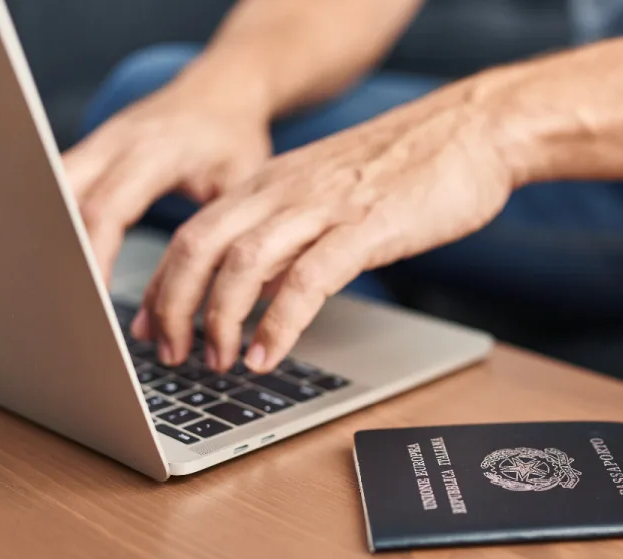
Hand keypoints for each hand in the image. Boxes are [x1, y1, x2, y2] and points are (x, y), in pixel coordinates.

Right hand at [63, 78, 271, 281]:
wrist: (221, 92)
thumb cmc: (233, 138)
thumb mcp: (240, 183)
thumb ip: (219, 229)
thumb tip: (209, 292)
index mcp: (155, 152)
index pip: (107, 210)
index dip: (96, 257)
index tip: (96, 297)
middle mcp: (116, 142)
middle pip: (67, 202)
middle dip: (69, 255)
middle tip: (80, 303)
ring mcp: (98, 143)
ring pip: (55, 192)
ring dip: (60, 239)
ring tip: (74, 289)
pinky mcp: (92, 151)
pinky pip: (63, 188)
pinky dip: (64, 224)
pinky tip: (72, 260)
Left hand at [133, 79, 512, 371]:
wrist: (470, 131)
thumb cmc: (404, 169)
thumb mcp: (326, 197)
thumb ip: (287, 237)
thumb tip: (256, 286)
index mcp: (269, 184)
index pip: (191, 234)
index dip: (163, 285)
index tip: (151, 326)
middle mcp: (283, 191)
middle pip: (198, 248)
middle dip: (175, 307)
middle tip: (173, 355)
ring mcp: (321, 207)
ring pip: (242, 264)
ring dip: (220, 321)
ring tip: (219, 363)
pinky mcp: (363, 228)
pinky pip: (305, 280)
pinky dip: (279, 324)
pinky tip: (268, 355)